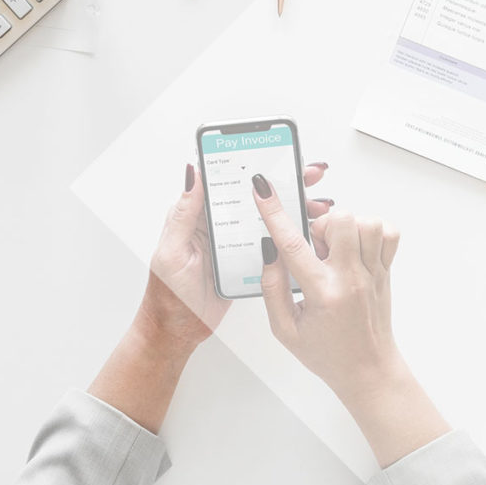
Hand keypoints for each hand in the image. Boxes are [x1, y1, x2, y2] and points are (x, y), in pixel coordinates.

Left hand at [138, 162, 331, 358]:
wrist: (178, 330)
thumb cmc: (168, 293)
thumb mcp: (173, 250)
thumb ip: (184, 213)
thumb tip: (191, 173)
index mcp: (198, 215)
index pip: (227, 181)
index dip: (250, 165)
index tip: (274, 154)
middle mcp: (219, 225)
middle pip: (254, 197)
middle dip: (283, 183)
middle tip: (309, 174)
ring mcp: (235, 243)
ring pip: (268, 219)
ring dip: (294, 209)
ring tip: (318, 204)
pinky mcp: (247, 262)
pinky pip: (272, 244)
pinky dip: (292, 237)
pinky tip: (310, 232)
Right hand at [253, 175, 401, 398]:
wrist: (368, 371)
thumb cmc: (326, 354)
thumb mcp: (284, 329)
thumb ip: (272, 289)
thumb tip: (269, 253)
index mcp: (323, 294)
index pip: (293, 245)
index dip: (274, 213)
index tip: (262, 190)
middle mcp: (352, 279)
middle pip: (340, 221)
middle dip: (319, 225)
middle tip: (313, 247)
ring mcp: (374, 273)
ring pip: (367, 222)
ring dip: (345, 226)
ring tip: (334, 248)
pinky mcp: (387, 271)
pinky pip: (388, 233)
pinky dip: (371, 230)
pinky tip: (355, 247)